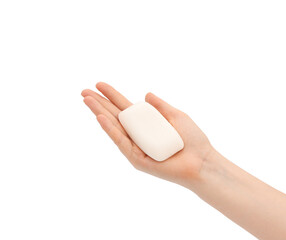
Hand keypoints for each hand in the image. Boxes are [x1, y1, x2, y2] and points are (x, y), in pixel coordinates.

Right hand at [81, 82, 213, 186]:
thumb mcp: (176, 116)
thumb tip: (145, 94)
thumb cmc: (192, 141)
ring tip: (87, 99)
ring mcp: (136, 147)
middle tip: (83, 91)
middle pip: (115, 116)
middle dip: (99, 103)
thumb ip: (161, 106)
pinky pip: (122, 142)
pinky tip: (100, 117)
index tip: (99, 84)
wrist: (202, 162)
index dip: (112, 96)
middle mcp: (138, 135)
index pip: (125, 108)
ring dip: (99, 113)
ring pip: (114, 127)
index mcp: (147, 124)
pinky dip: (111, 130)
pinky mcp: (137, 159)